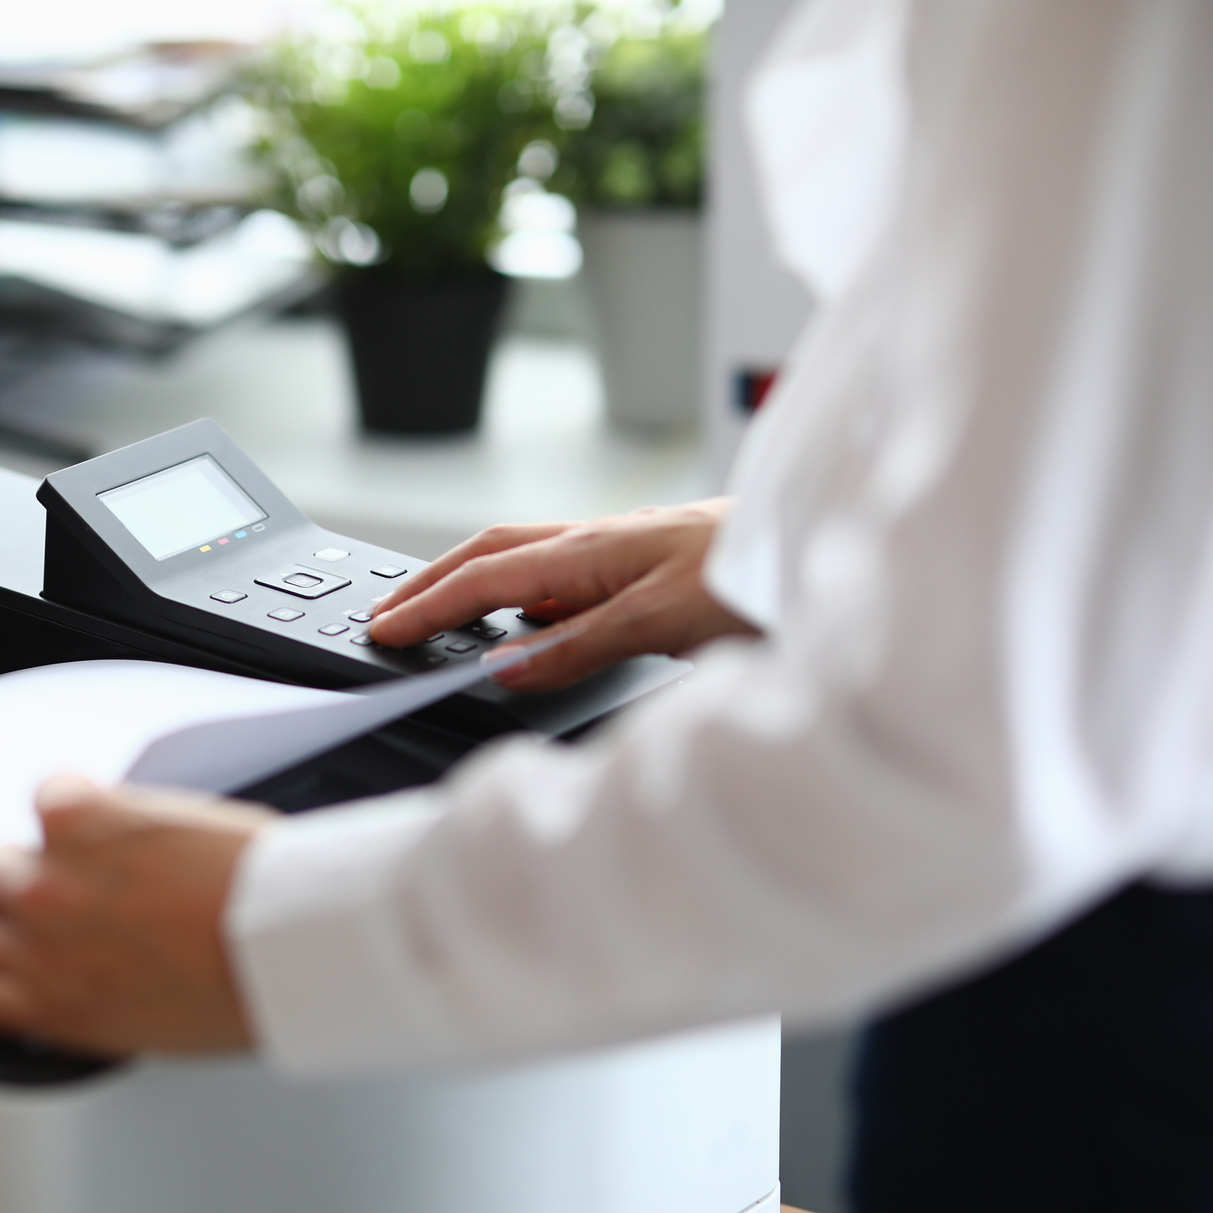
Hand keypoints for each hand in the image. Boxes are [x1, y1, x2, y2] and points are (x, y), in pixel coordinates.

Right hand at [0, 775, 271, 1054]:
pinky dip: (79, 801)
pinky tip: (119, 816)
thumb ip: (91, 1005)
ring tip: (91, 860)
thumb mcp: (150, 1032)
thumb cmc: (244, 993)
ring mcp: (48, 879)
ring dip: (35, 860)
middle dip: (8, 917)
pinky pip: (49, 794)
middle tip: (56, 907)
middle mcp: (34, 947)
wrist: (285, 940)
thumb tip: (87, 982)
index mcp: (51, 1010)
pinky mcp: (77, 819)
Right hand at [367, 498, 758, 690]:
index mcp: (592, 549)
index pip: (485, 578)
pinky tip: (530, 625)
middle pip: (492, 554)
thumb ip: (580, 644)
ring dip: (474, 585)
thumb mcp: (661, 621)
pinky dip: (525, 599)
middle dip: (432, 582)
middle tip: (387, 613)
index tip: (384, 631)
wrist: (829, 548)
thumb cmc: (758, 574)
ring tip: (438, 615)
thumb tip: (507, 669)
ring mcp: (623, 553)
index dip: (428, 606)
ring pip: (526, 562)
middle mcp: (600, 543)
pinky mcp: (647, 570)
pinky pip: (564, 580)